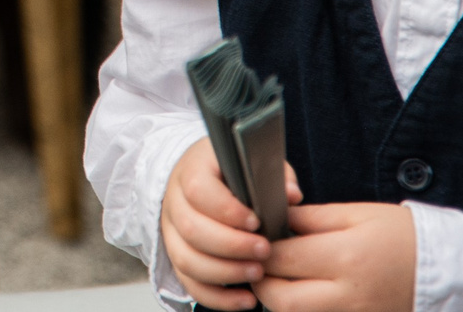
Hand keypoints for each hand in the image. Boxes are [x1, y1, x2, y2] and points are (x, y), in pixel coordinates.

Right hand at [162, 137, 300, 309]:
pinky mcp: (178, 258)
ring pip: (187, 259)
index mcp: (192, 170)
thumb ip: (273, 176)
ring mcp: (172, 232)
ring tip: (258, 273)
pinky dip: (218, 298)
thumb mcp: (251, 164)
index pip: (198, 189)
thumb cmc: (232, 174)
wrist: (201, 180)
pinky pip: (190, 283)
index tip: (256, 221)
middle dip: (232, 245)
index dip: (227, 209)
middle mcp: (175, 201)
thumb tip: (290, 194)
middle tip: (264, 250)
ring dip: (225, 272)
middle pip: (191, 228)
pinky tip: (246, 299)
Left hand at [259, 202, 413, 311]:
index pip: (282, 259)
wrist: (446, 272)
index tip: (256, 238)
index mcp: (346, 258)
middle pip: (282, 299)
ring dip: (280, 298)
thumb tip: (274, 220)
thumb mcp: (357, 214)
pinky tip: (305, 291)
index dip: (261, 248)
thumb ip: (311, 218)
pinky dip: (304, 309)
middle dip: (262, 281)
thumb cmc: (403, 237)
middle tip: (260, 262)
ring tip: (282, 275)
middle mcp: (348, 296)